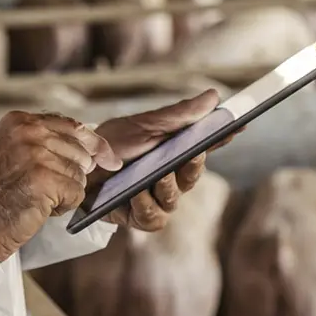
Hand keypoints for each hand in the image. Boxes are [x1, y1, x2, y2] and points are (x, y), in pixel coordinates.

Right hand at [0, 111, 117, 261]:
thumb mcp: (17, 152)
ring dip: (65, 192)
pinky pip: (77, 193)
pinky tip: (41, 207)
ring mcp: (36, 153)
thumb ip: (49, 142)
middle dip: (71, 175)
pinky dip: (64, 206)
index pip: (74, 126)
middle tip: (42, 188)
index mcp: (22, 120)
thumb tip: (98, 151)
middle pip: (81, 153)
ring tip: (37, 196)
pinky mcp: (44, 178)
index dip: (96, 144)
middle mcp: (29, 131)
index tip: (110, 159)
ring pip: (80, 175)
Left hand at [95, 89, 239, 231]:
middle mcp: (168, 178)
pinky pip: (154, 218)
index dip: (223, 138)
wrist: (76, 165)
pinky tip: (134, 195)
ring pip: (174, 200)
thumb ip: (180, 115)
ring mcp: (155, 199)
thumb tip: (214, 97)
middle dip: (193, 167)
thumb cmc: (110, 145)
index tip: (239, 126)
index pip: (206, 146)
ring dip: (164, 187)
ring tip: (151, 178)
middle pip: (192, 177)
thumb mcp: (144, 125)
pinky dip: (145, 206)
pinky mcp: (138, 218)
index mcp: (174, 152)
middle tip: (191, 156)